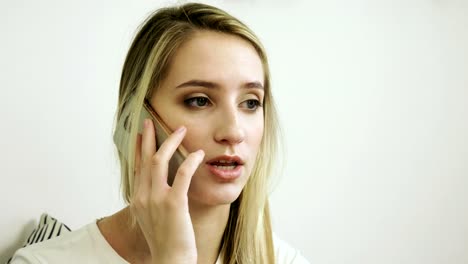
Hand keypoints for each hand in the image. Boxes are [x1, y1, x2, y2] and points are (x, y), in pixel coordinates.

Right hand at [131, 119, 203, 263]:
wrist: (170, 260)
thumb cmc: (165, 240)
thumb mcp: (152, 217)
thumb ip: (152, 200)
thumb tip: (158, 185)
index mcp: (137, 199)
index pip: (137, 167)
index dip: (138, 148)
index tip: (141, 134)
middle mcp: (143, 197)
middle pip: (144, 158)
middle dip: (147, 137)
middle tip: (150, 121)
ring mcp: (156, 200)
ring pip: (159, 160)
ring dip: (170, 142)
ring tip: (182, 130)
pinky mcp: (174, 204)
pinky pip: (182, 174)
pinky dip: (190, 160)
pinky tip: (198, 153)